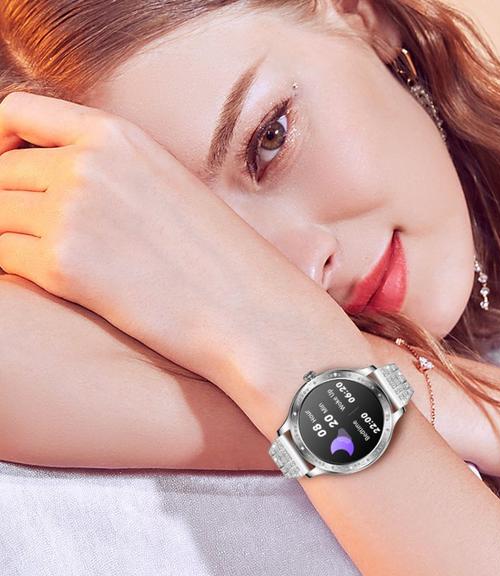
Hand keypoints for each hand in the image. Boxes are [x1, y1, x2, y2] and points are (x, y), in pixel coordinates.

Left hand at [0, 90, 354, 396]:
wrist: (254, 316)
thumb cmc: (225, 266)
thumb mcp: (174, 192)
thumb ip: (113, 174)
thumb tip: (58, 185)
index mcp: (118, 138)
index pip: (18, 115)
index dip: (2, 145)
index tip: (12, 177)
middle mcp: (87, 165)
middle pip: (2, 171)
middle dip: (8, 204)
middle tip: (36, 239)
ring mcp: (70, 212)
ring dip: (9, 239)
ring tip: (48, 266)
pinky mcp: (61, 266)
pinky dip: (11, 270)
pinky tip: (49, 288)